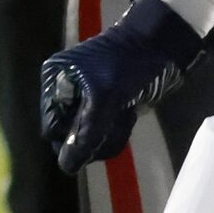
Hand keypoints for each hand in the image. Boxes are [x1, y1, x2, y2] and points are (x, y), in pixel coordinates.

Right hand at [39, 0, 205, 174]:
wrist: (161, 45)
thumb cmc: (127, 66)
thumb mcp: (104, 98)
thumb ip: (84, 133)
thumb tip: (66, 166)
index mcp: (55, 80)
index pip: (52, 127)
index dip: (71, 139)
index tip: (95, 138)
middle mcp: (65, 89)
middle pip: (69, 134)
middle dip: (92, 137)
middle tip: (113, 128)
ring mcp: (85, 97)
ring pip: (88, 135)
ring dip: (107, 135)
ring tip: (124, 118)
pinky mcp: (105, 103)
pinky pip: (103, 129)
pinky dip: (116, 129)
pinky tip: (128, 116)